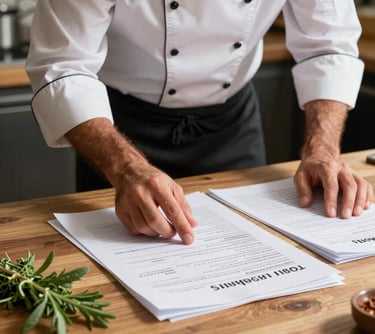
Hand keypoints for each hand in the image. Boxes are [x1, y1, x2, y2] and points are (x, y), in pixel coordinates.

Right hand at [65, 118, 196, 243]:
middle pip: (156, 221)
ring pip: (144, 227)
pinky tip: (149, 224)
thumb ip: (183, 205)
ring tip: (162, 227)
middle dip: (168, 232)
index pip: (172, 210)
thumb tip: (191, 223)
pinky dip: (145, 231)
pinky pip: (134, 229)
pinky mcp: (120, 210)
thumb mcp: (172, 187)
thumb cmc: (153, 180)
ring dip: (156, 233)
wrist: (129, 172)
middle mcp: (140, 193)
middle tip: (174, 232)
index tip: (189, 238)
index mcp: (156, 185)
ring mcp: (128, 202)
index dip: (182, 226)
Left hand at [294, 154, 372, 217]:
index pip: (331, 185)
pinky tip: (365, 206)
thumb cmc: (310, 168)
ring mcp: (351, 171)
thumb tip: (305, 204)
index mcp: (326, 167)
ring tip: (356, 213)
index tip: (331, 213)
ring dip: (360, 200)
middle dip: (348, 202)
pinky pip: (366, 185)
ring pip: (361, 185)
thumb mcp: (300, 176)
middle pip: (350, 185)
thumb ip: (302, 190)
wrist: (320, 156)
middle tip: (346, 216)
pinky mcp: (356, 176)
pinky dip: (367, 196)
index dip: (331, 200)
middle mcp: (341, 168)